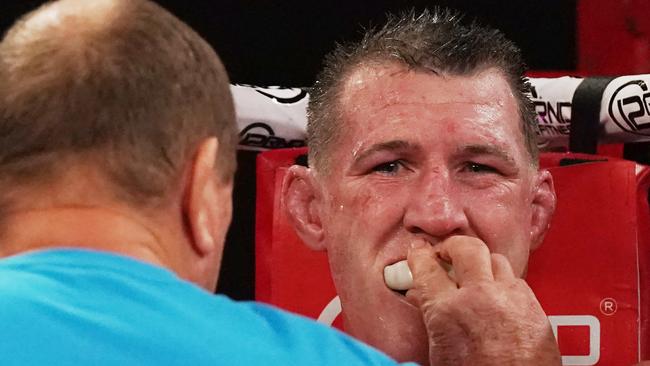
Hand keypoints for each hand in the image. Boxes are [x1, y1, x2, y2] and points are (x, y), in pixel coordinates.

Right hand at [406, 236, 560, 365]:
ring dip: (480, 262)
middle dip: (452, 245)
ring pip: (494, 258)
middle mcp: (480, 298)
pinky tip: (496, 293)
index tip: (418, 250)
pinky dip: (502, 281)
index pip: (426, 267)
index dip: (419, 254)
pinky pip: (515, 279)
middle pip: (465, 247)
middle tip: (445, 252)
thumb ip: (431, 317)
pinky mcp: (534, 307)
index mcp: (448, 312)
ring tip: (473, 271)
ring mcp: (510, 299)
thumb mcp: (440, 352)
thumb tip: (423, 297)